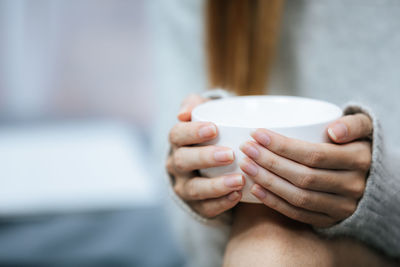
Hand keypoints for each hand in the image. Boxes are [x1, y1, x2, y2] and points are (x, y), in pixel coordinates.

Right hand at [167, 94, 244, 217]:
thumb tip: (183, 113)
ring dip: (216, 185)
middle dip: (205, 158)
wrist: (216, 162)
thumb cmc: (213, 132)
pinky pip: (205, 208)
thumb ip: (196, 105)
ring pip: (193, 189)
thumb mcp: (205, 113)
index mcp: (178, 141)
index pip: (177, 135)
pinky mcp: (197, 205)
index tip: (214, 129)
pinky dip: (221, 203)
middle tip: (230, 155)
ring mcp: (184, 187)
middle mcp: (176, 165)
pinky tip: (238, 196)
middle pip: (183, 162)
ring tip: (238, 180)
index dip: (192, 132)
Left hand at [239, 113, 371, 226]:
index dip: (282, 146)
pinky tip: (255, 189)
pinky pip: (298, 214)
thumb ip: (351, 123)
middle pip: (303, 177)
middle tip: (247, 149)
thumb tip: (333, 131)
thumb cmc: (355, 143)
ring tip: (246, 166)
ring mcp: (342, 207)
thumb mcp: (361, 126)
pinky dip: (274, 202)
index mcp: (359, 159)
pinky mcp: (330, 220)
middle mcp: (353, 186)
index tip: (257, 134)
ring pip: (298, 197)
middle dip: (269, 162)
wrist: (368, 173)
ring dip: (268, 182)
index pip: (314, 155)